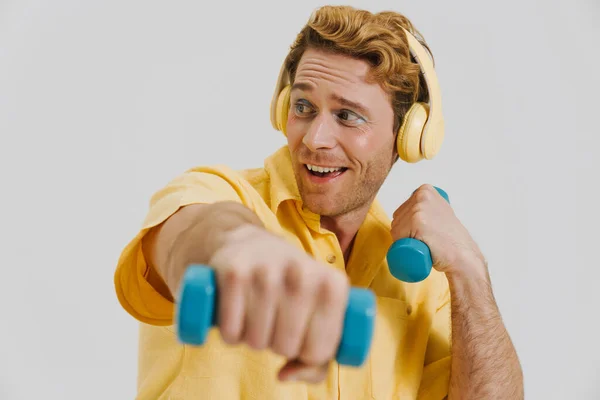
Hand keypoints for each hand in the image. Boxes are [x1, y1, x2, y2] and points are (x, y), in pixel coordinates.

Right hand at [205, 224, 349, 382]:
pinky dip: (230, 335)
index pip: (319, 351)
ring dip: (252, 339)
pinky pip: (230, 332)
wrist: (251, 244)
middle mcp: (303, 274)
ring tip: (257, 316)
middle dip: (278, 345)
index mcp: (333, 285)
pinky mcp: (234, 272)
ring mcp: (267, 271)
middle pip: (286, 348)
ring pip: (256, 342)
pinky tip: (237, 316)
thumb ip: (317, 361)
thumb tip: (286, 375)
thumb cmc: (291, 289)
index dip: (307, 354)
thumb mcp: (317, 314)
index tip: (301, 334)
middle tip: (275, 322)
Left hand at [390, 184, 485, 276]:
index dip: (407, 227)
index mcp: (425, 190)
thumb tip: (410, 208)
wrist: (463, 256)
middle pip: (397, 220)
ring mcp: (419, 208)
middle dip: (405, 234)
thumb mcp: (439, 212)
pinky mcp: (417, 221)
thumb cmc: (450, 240)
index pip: (401, 213)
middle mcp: (421, 195)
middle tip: (426, 240)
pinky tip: (421, 246)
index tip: (422, 233)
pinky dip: (403, 246)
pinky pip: (397, 237)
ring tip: (426, 242)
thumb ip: (426, 206)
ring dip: (405, 241)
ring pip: (396, 230)